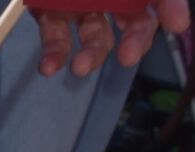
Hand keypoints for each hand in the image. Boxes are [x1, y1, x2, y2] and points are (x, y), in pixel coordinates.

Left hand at [32, 0, 188, 78]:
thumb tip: (178, 19)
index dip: (171, 8)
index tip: (179, 24)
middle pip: (133, 22)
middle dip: (135, 40)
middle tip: (129, 57)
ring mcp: (81, 3)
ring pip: (95, 37)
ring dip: (92, 55)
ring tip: (81, 67)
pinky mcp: (50, 13)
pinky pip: (55, 40)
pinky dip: (54, 56)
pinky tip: (50, 68)